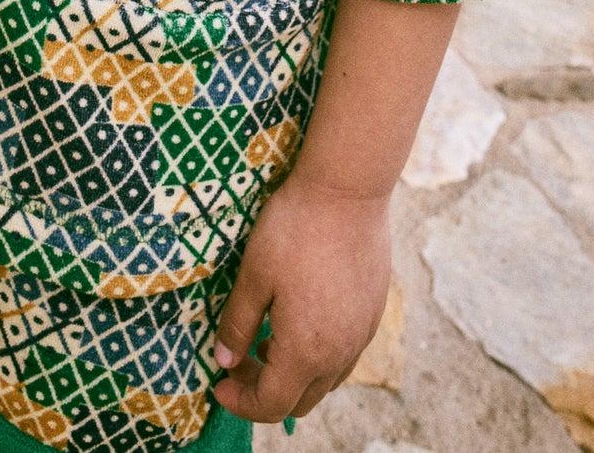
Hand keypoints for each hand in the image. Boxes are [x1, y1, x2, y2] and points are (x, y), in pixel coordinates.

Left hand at [211, 175, 391, 423]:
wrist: (348, 190)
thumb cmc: (295, 229)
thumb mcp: (254, 275)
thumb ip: (238, 324)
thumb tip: (224, 359)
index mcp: (306, 351)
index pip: (272, 404)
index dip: (240, 403)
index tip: (219, 383)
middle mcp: (340, 353)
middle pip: (301, 400)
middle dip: (265, 391)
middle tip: (240, 359)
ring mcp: (362, 334)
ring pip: (326, 379)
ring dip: (293, 373)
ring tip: (268, 338)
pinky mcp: (374, 312)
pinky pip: (344, 354)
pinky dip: (318, 354)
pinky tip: (301, 319)